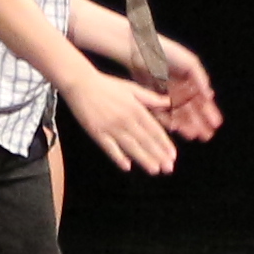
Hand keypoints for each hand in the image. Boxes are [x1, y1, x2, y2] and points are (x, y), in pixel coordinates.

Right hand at [60, 63, 179, 174]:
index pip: (154, 130)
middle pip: (145, 140)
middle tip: (168, 168)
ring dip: (143, 159)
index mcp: (136, 109)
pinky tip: (126, 167)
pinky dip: (118, 157)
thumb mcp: (132, 88)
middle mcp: (125, 119)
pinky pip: (109, 148)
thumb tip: (168, 101)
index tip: (173, 155)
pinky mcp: (96, 132)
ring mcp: (111, 127)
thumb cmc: (107, 85)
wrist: (81, 83)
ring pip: (130, 146)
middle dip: (158, 155)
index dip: (164, 143)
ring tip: (154, 170)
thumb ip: (151, 98)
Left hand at [144, 34, 220, 141]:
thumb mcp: (189, 63)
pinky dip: (167, 119)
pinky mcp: (151, 96)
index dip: (209, 112)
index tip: (216, 124)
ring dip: (185, 124)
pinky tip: (174, 127)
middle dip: (199, 123)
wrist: (142, 48)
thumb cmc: (167, 52)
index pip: (202, 100)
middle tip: (206, 136)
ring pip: (177, 113)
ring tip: (192, 135)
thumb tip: (210, 95)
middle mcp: (178, 89)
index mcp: (189, 80)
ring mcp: (165, 94)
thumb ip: (200, 78)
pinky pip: (160, 111)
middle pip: (191, 110)